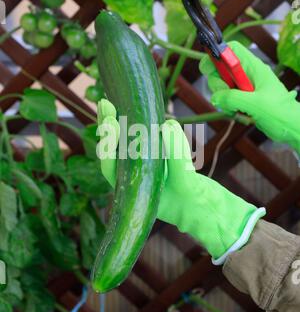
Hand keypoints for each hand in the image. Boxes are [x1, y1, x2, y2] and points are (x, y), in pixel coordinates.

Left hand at [97, 99, 264, 263]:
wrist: (206, 209)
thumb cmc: (194, 202)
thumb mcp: (186, 179)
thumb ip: (177, 156)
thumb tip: (168, 124)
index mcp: (132, 190)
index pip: (110, 167)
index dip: (108, 145)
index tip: (110, 123)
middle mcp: (132, 178)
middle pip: (112, 152)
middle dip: (107, 128)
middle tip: (105, 104)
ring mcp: (141, 168)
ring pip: (121, 144)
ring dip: (115, 123)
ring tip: (107, 103)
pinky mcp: (153, 158)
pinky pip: (137, 139)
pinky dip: (132, 124)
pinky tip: (128, 108)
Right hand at [200, 41, 299, 151]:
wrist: (290, 127)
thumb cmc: (280, 113)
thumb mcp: (256, 104)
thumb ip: (233, 98)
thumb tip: (215, 97)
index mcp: (253, 67)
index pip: (230, 50)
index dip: (217, 54)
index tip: (208, 68)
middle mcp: (247, 74)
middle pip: (220, 69)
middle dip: (217, 83)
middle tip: (226, 97)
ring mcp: (244, 86)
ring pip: (221, 85)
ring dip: (222, 98)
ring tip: (236, 109)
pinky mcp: (242, 98)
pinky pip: (226, 98)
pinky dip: (226, 106)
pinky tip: (237, 113)